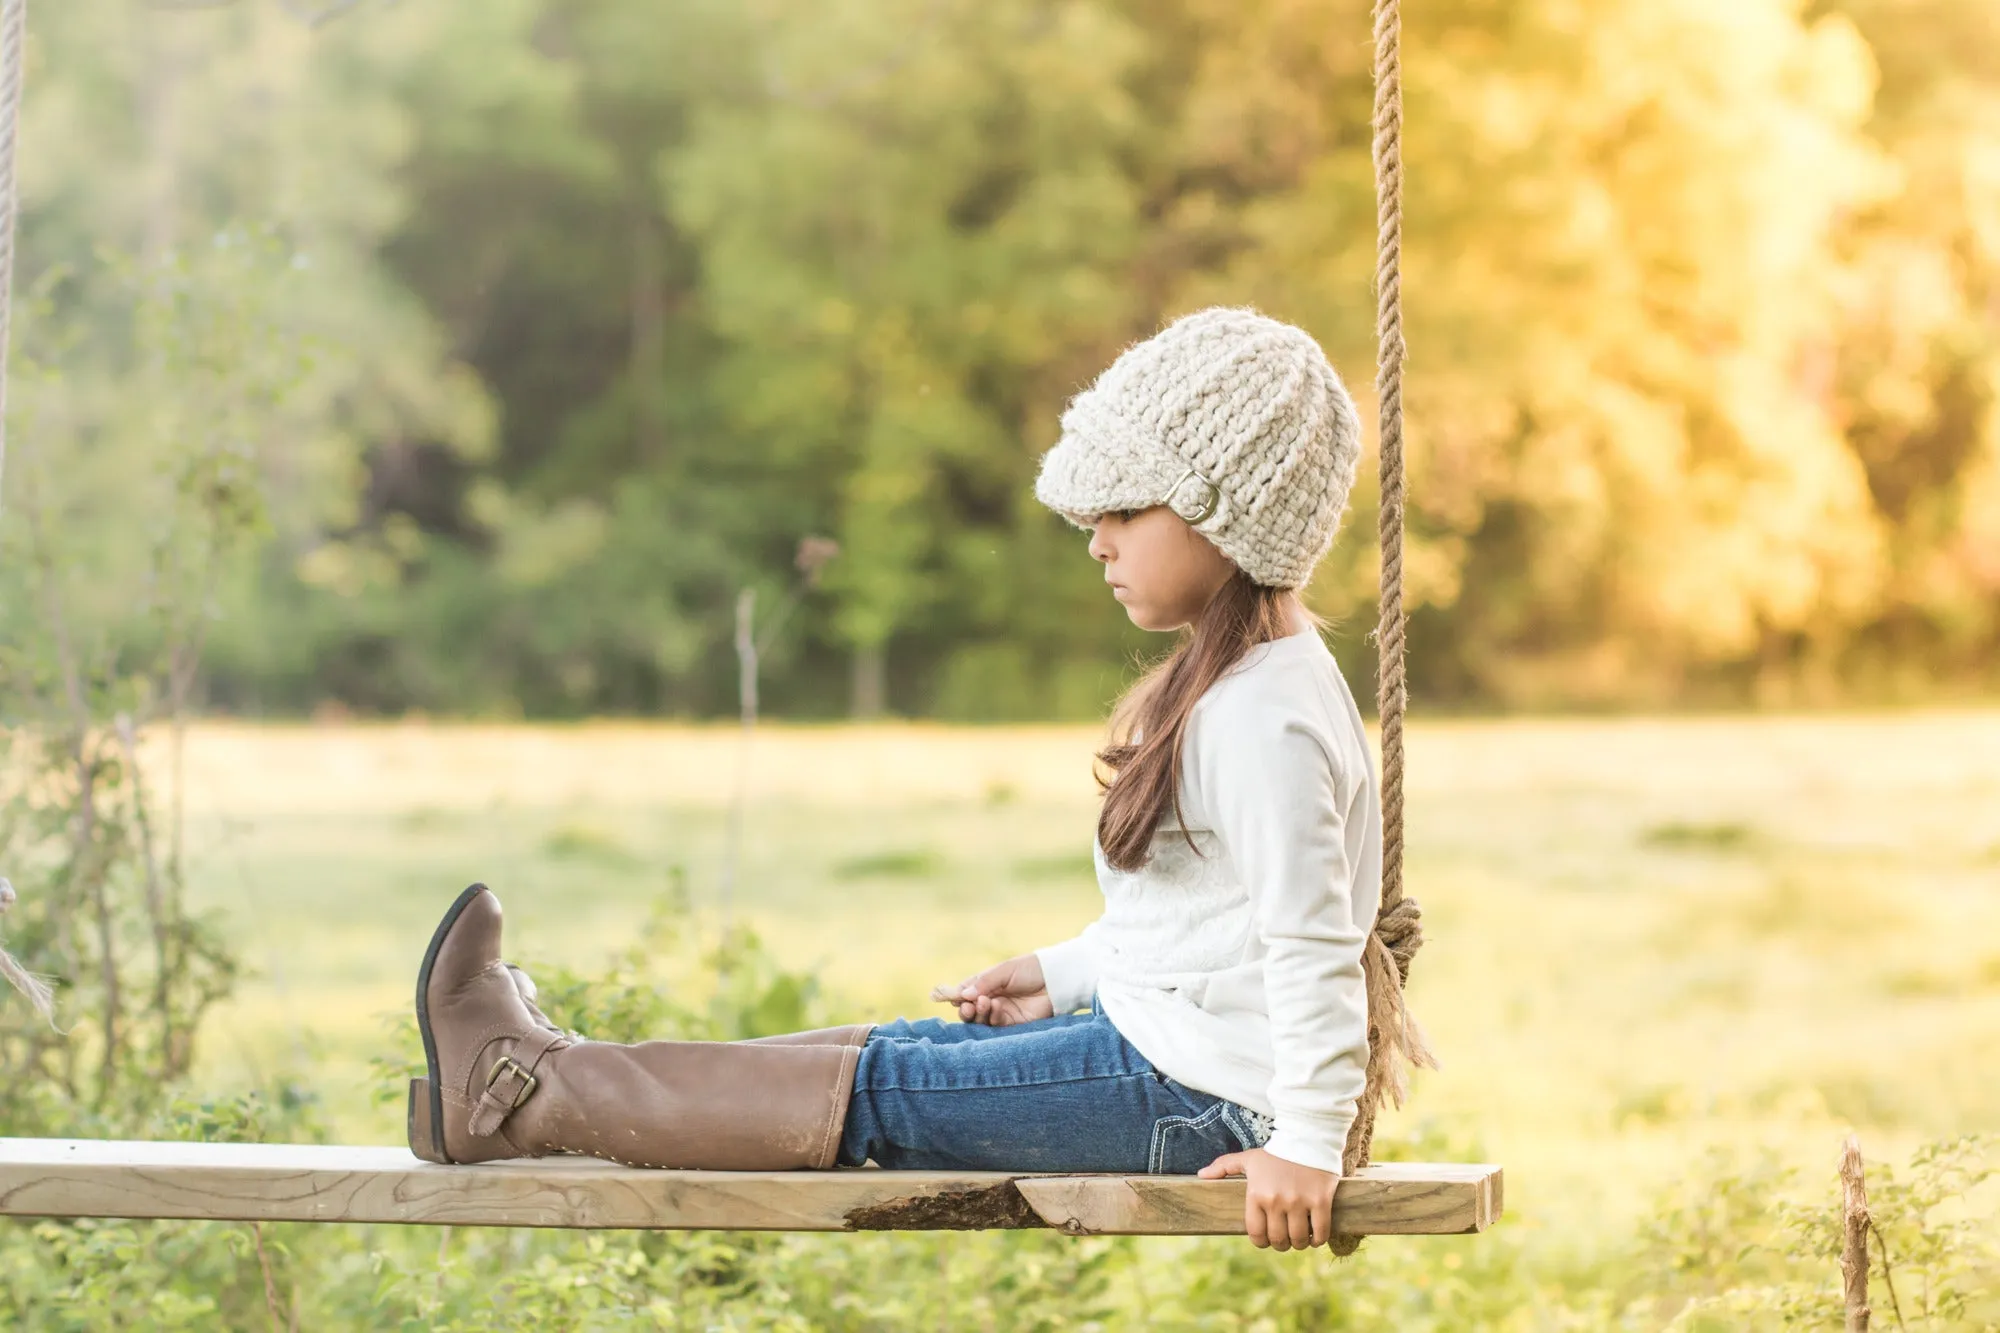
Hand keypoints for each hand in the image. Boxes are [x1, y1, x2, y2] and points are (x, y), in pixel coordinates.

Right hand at [929, 953, 1053, 1026]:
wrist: (1056, 979)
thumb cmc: (1030, 969)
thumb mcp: (1004, 970)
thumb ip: (984, 982)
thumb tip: (963, 995)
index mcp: (987, 985)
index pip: (966, 993)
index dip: (957, 996)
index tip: (953, 998)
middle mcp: (992, 1000)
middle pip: (970, 1011)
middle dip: (966, 1010)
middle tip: (968, 1006)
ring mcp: (1002, 1014)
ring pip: (981, 1021)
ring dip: (978, 1013)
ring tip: (984, 1002)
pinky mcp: (1014, 1025)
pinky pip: (997, 1026)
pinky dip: (993, 1017)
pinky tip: (996, 1007)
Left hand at [1198, 1148, 1337, 1251]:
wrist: (1307, 1137)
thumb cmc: (1276, 1152)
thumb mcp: (1249, 1158)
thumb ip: (1224, 1166)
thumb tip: (1202, 1175)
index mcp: (1256, 1194)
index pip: (1255, 1233)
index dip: (1261, 1242)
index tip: (1267, 1239)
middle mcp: (1275, 1200)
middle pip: (1278, 1240)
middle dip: (1281, 1244)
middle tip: (1285, 1238)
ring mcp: (1299, 1201)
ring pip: (1298, 1239)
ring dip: (1299, 1243)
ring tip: (1300, 1236)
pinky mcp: (1320, 1201)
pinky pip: (1320, 1232)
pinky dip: (1318, 1239)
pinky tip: (1315, 1235)